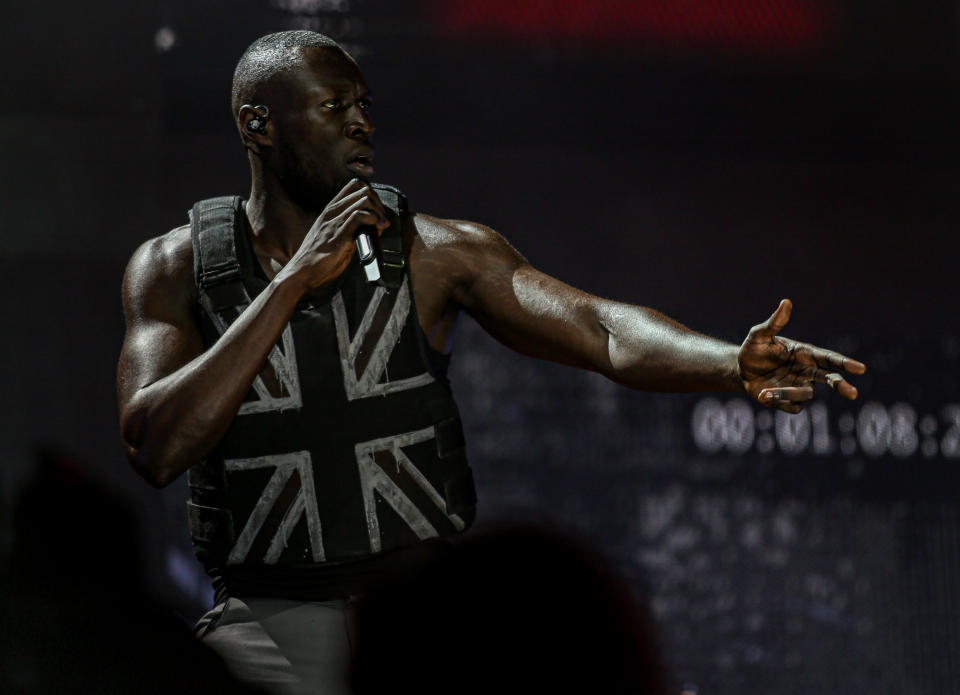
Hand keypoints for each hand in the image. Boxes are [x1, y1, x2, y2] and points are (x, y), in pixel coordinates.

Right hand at [276, 178, 389, 289]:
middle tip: (383, 219)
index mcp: (330, 210)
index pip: (354, 186)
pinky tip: (377, 228)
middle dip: (378, 203)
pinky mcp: (338, 234)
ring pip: (363, 201)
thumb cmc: (317, 259)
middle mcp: (332, 212)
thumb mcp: (333, 237)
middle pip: (363, 191)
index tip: (378, 209)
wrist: (301, 272)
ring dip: (378, 212)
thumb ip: (351, 229)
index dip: (371, 193)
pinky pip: (359, 216)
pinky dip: (373, 219)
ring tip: (382, 224)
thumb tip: (374, 225)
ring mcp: (334, 222)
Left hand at [737, 299, 865, 412]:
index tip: (860, 368)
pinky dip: (779, 402)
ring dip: (787, 394)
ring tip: (764, 392)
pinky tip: (763, 395)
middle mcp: (807, 371)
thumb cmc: (753, 350)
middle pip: (831, 379)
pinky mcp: (790, 401)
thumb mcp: (759, 335)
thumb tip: (786, 302)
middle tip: (853, 393)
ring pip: (806, 394)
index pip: (829, 358)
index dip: (844, 363)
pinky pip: (793, 406)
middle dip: (842, 385)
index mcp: (805, 354)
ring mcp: (800, 386)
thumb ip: (774, 323)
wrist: (740, 370)